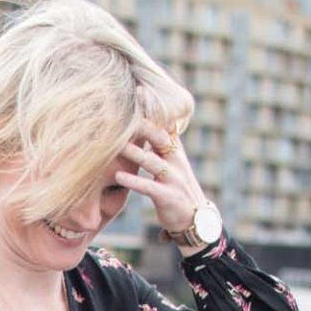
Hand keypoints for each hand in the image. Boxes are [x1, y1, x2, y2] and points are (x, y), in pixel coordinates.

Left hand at [115, 84, 210, 236]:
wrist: (194, 219)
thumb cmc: (176, 189)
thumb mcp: (170, 165)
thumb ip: (158, 148)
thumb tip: (144, 126)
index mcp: (175, 152)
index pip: (165, 125)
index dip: (154, 108)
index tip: (140, 90)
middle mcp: (176, 162)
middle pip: (160, 138)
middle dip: (145, 123)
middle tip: (127, 109)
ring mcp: (173, 179)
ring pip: (152, 162)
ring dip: (134, 152)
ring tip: (116, 143)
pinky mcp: (168, 197)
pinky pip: (148, 187)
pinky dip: (133, 181)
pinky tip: (118, 176)